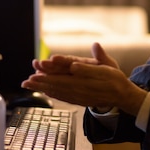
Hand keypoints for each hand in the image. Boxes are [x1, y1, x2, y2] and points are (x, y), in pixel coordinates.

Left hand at [22, 43, 144, 114]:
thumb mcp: (110, 65)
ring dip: (43, 88)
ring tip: (29, 84)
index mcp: (89, 78)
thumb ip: (100, 56)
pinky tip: (42, 90)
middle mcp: (83, 88)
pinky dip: (52, 94)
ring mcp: (80, 96)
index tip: (43, 66)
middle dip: (43, 81)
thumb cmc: (114, 78)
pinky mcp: (79, 101)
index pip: (70, 73)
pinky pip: (63, 97)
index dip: (55, 71)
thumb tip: (92, 48)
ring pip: (59, 91)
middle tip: (29, 78)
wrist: (121, 96)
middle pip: (60, 84)